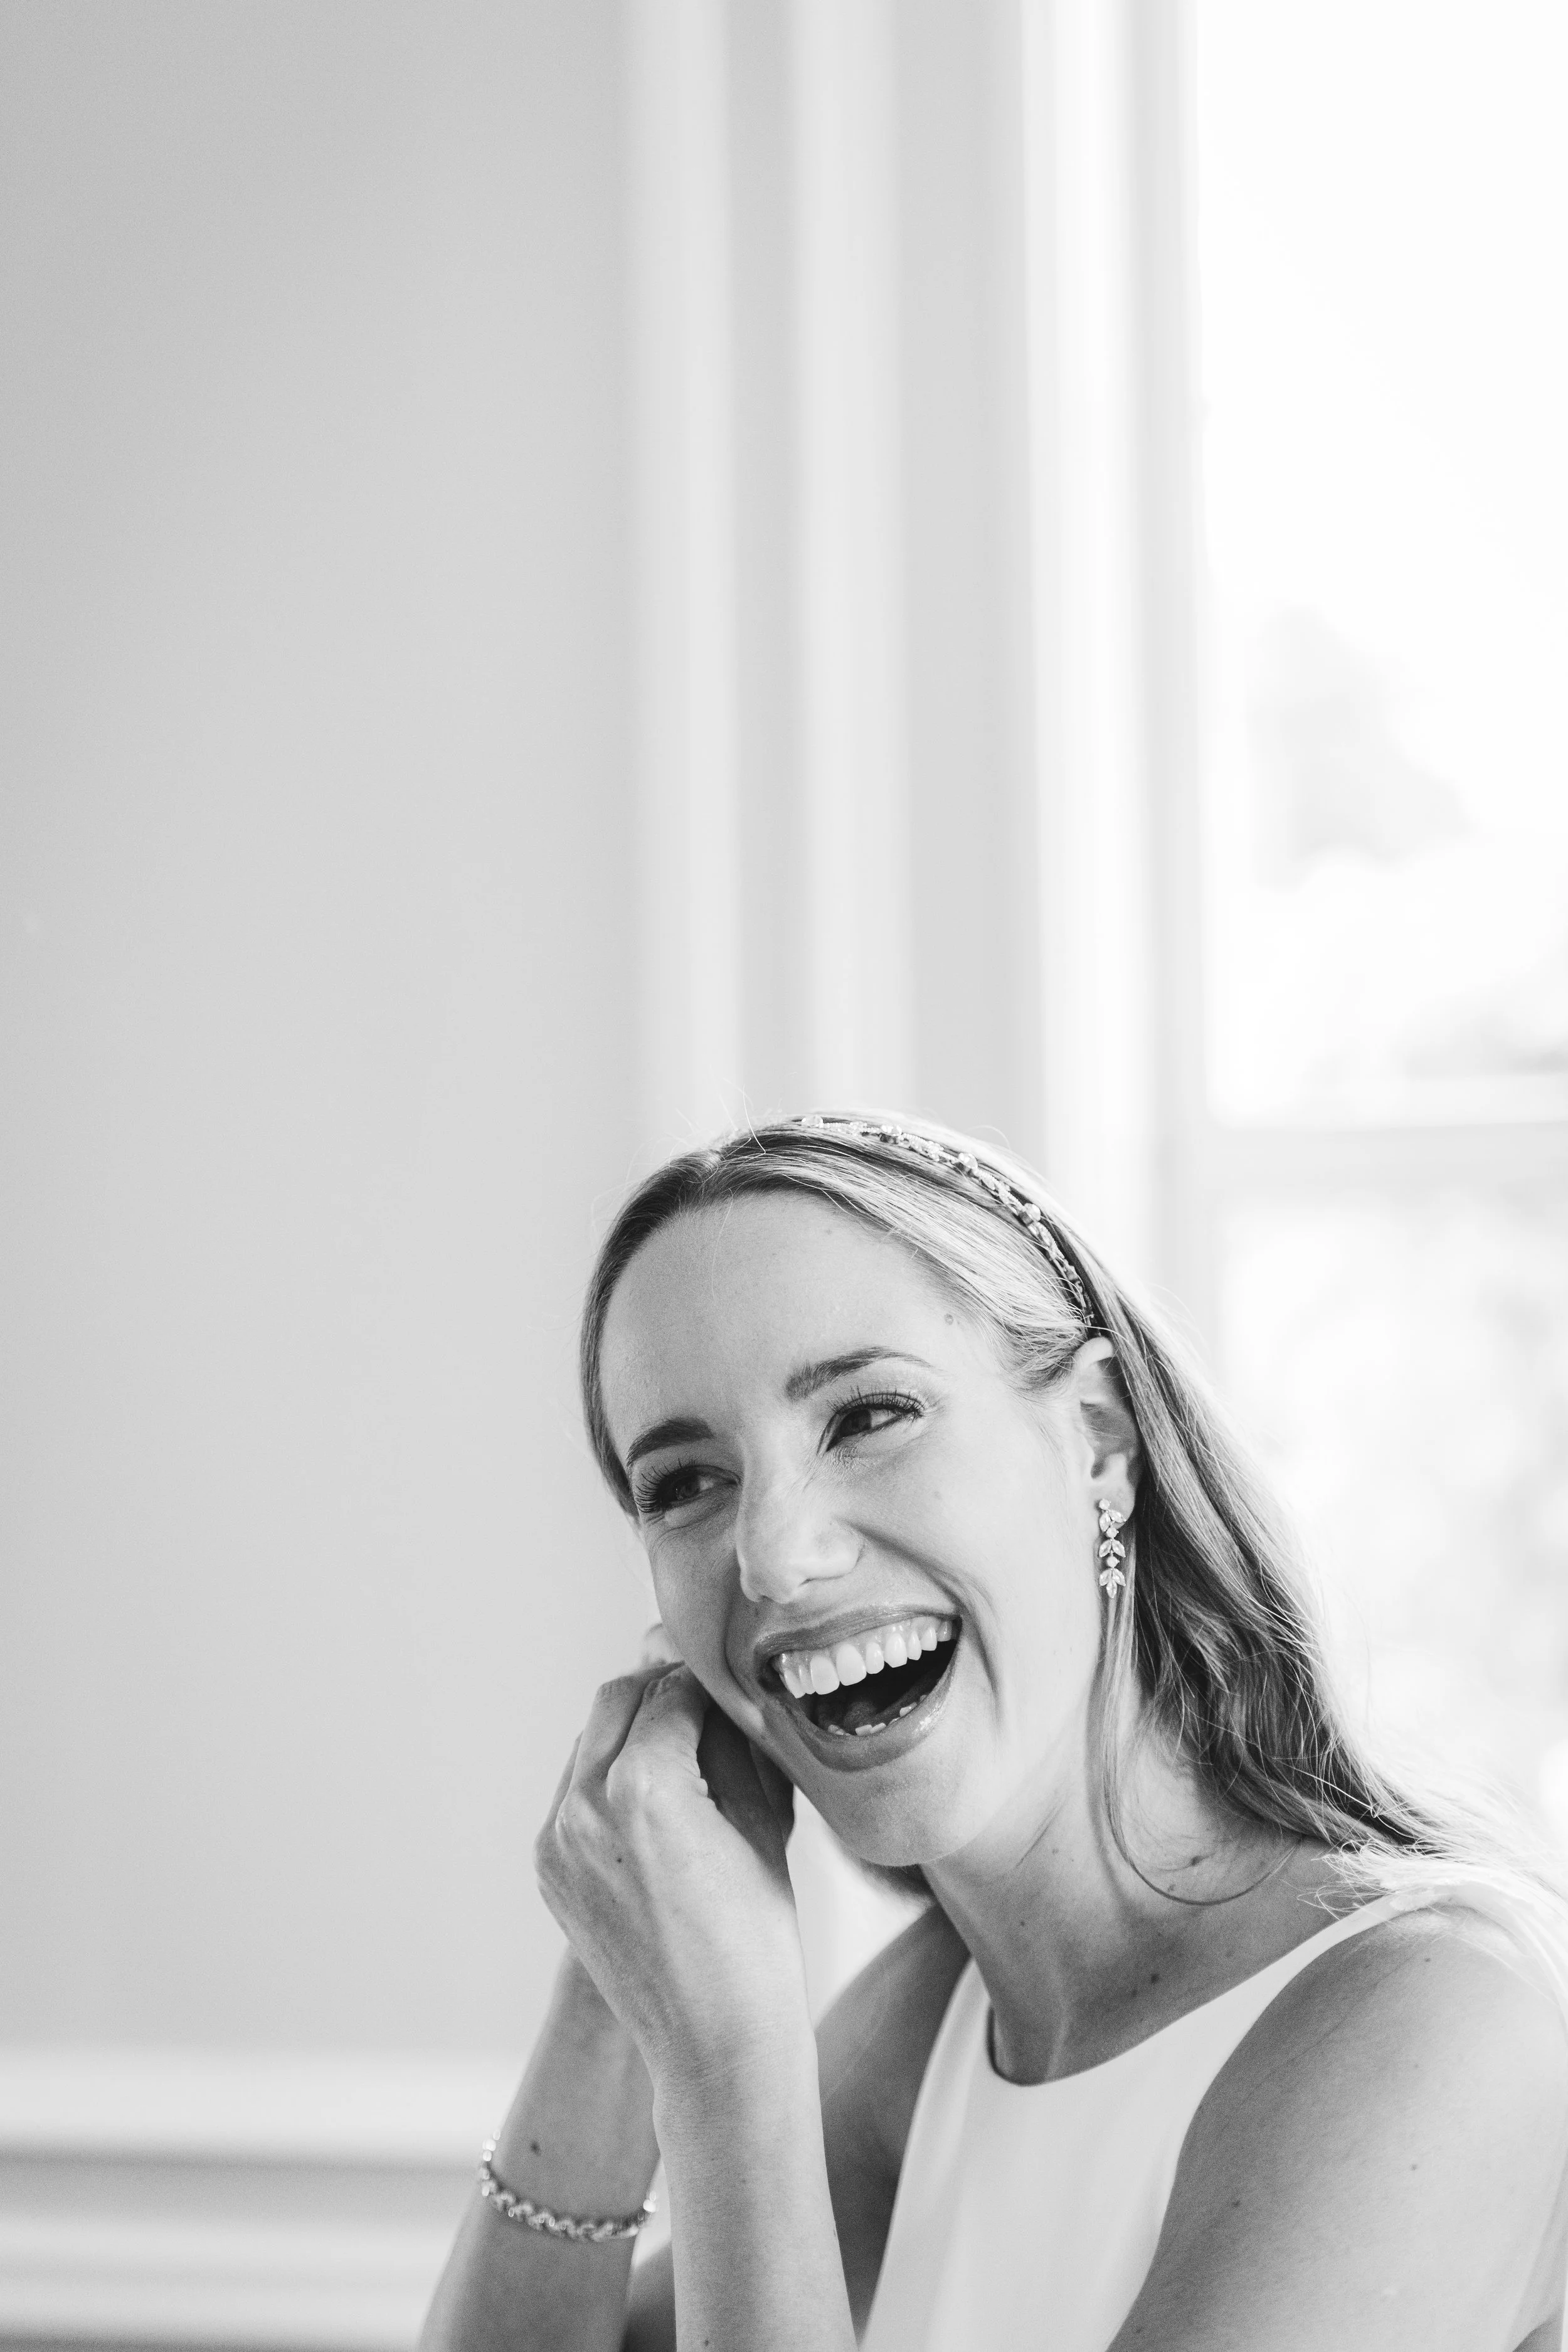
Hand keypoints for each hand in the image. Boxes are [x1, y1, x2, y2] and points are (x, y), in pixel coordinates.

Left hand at [534, 1663, 805, 2095]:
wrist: (715, 2044)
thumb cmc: (757, 1939)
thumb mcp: (760, 1820)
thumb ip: (728, 1741)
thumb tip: (716, 1686)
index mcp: (641, 1788)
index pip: (672, 1691)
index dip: (709, 1680)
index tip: (733, 1679)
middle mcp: (582, 1807)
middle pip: (617, 1700)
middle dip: (662, 1691)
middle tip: (708, 1702)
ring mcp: (556, 1842)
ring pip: (591, 1742)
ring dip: (632, 1730)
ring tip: (685, 1750)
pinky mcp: (548, 1869)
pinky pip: (573, 1793)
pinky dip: (609, 1778)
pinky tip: (656, 1800)